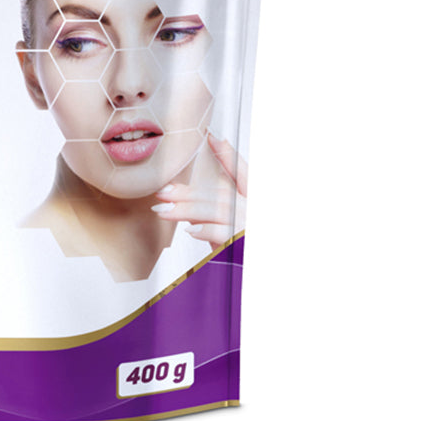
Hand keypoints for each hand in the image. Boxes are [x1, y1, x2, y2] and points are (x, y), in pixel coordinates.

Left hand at [150, 132, 247, 246]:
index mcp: (254, 202)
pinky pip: (226, 234)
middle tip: (163, 193)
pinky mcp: (247, 245)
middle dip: (190, 193)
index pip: (244, 174)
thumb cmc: (240, 252)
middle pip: (221, 195)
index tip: (212, 138)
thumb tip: (186, 204)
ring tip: (165, 210)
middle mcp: (256, 211)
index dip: (230, 155)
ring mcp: (252, 226)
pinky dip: (207, 230)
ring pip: (219, 211)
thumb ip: (214, 215)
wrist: (256, 282)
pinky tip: (191, 230)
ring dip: (189, 210)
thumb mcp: (229, 230)